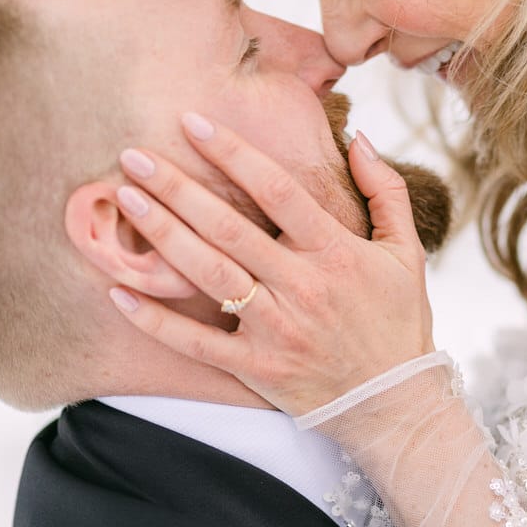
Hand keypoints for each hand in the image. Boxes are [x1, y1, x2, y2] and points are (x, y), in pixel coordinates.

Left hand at [108, 113, 436, 415]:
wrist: (394, 404)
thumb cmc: (398, 322)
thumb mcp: (406, 253)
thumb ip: (384, 192)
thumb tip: (358, 138)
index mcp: (335, 252)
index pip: (278, 190)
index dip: (233, 153)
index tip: (194, 123)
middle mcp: (301, 287)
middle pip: (229, 227)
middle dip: (178, 187)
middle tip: (134, 155)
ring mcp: (275, 329)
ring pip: (209, 273)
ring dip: (164, 234)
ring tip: (126, 200)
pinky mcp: (256, 367)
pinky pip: (197, 343)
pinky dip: (156, 320)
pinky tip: (119, 292)